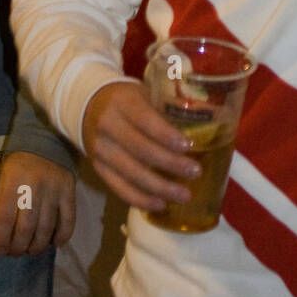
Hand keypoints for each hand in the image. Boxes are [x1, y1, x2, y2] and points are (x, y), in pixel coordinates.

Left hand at [0, 152, 75, 255]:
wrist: (45, 141)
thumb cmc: (18, 165)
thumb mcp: (3, 178)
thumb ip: (1, 204)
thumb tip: (1, 237)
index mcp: (12, 182)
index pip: (5, 219)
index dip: (2, 240)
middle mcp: (33, 187)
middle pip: (26, 227)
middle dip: (19, 246)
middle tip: (15, 253)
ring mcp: (53, 189)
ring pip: (46, 227)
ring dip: (37, 245)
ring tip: (31, 251)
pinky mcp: (69, 190)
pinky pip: (68, 219)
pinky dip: (62, 235)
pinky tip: (54, 244)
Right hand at [82, 81, 200, 211]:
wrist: (89, 106)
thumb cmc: (128, 100)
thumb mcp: (144, 93)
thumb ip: (167, 106)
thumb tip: (207, 120)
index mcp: (123, 102)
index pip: (145, 120)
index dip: (166, 135)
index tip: (188, 146)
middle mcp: (108, 126)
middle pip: (140, 150)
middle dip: (170, 164)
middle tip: (195, 172)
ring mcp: (100, 149)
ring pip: (130, 173)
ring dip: (159, 187)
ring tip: (184, 195)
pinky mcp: (98, 168)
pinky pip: (119, 188)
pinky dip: (140, 199)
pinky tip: (160, 204)